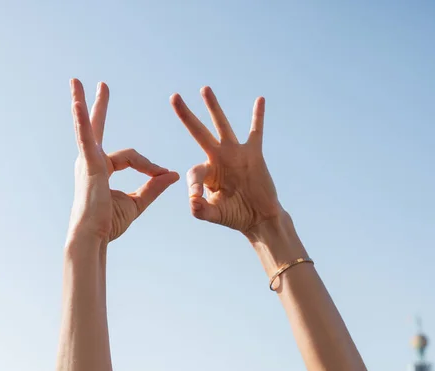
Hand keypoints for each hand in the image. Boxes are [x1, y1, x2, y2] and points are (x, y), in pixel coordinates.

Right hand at [69, 79, 178, 242]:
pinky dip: (81, 121)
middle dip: (98, 106)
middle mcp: (91, 161)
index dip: (149, 165)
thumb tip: (173, 174)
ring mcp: (87, 161)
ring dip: (85, 103)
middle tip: (101, 85)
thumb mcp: (137, 202)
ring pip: (89, 127)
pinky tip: (77, 103)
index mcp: (102, 169)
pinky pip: (86, 138)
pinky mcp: (88, 165)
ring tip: (77, 81)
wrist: (94, 237)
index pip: (131, 157)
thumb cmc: (109, 223)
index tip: (162, 174)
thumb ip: (153, 185)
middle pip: (96, 128)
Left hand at [170, 87, 281, 234]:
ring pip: (222, 125)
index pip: (194, 172)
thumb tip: (192, 200)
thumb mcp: (214, 215)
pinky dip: (258, 117)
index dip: (194, 184)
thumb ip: (201, 210)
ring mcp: (235, 154)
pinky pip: (255, 132)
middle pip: (198, 132)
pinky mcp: (253, 154)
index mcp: (205, 173)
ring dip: (213, 107)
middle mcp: (217, 158)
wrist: (258, 218)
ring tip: (204, 89)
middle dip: (186, 116)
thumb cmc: (234, 216)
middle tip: (174, 97)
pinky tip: (260, 100)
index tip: (197, 197)